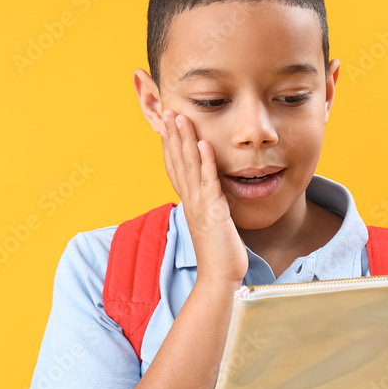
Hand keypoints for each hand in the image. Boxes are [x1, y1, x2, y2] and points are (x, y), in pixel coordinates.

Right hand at [160, 110, 247, 285]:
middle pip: (177, 162)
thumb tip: (214, 195)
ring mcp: (199, 205)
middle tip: (168, 111)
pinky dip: (204, 161)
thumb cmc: (220, 254)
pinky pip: (207, 181)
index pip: (175, 169)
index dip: (170, 146)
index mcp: (189, 203)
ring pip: (188, 167)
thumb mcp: (213, 223)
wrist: (220, 277)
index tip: (167, 126)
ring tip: (181, 117)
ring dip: (184, 141)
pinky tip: (203, 143)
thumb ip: (211, 206)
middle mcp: (190, 201)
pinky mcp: (213, 211)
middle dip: (172, 136)